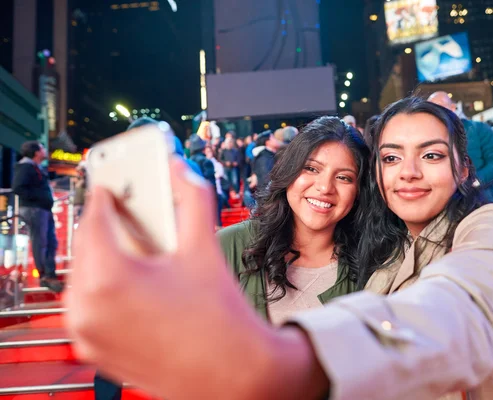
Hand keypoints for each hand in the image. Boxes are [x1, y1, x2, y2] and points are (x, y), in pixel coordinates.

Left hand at [66, 159, 326, 398]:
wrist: (233, 376)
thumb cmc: (220, 320)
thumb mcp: (204, 248)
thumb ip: (192, 198)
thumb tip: (181, 170)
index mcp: (109, 279)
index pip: (94, 218)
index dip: (107, 194)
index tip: (116, 183)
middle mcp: (87, 308)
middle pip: (87, 245)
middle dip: (109, 225)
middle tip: (134, 212)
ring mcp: (87, 333)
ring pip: (85, 275)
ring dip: (106, 256)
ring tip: (139, 248)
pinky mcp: (93, 348)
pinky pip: (88, 303)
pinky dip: (105, 286)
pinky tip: (138, 281)